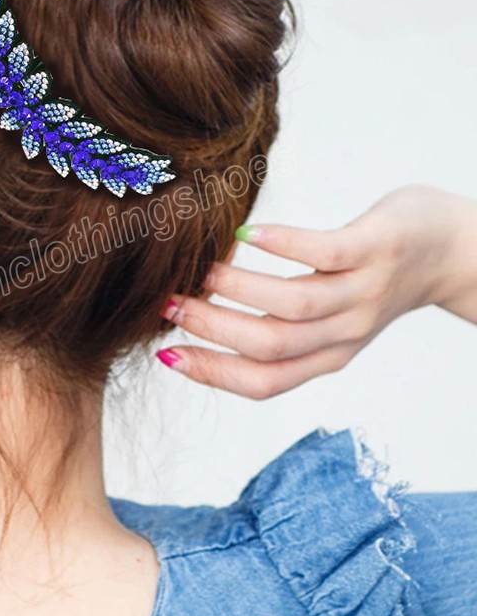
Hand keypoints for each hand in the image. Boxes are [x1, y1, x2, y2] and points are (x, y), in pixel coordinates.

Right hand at [156, 184, 476, 399]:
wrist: (456, 249)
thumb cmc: (375, 277)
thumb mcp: (331, 316)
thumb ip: (281, 323)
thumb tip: (209, 317)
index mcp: (327, 355)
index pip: (264, 382)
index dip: (212, 374)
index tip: (167, 356)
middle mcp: (345, 333)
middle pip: (271, 346)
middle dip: (212, 329)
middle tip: (167, 305)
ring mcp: (362, 291)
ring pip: (294, 306)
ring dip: (238, 291)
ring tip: (200, 271)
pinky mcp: (375, 248)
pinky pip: (324, 252)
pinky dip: (280, 245)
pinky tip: (245, 234)